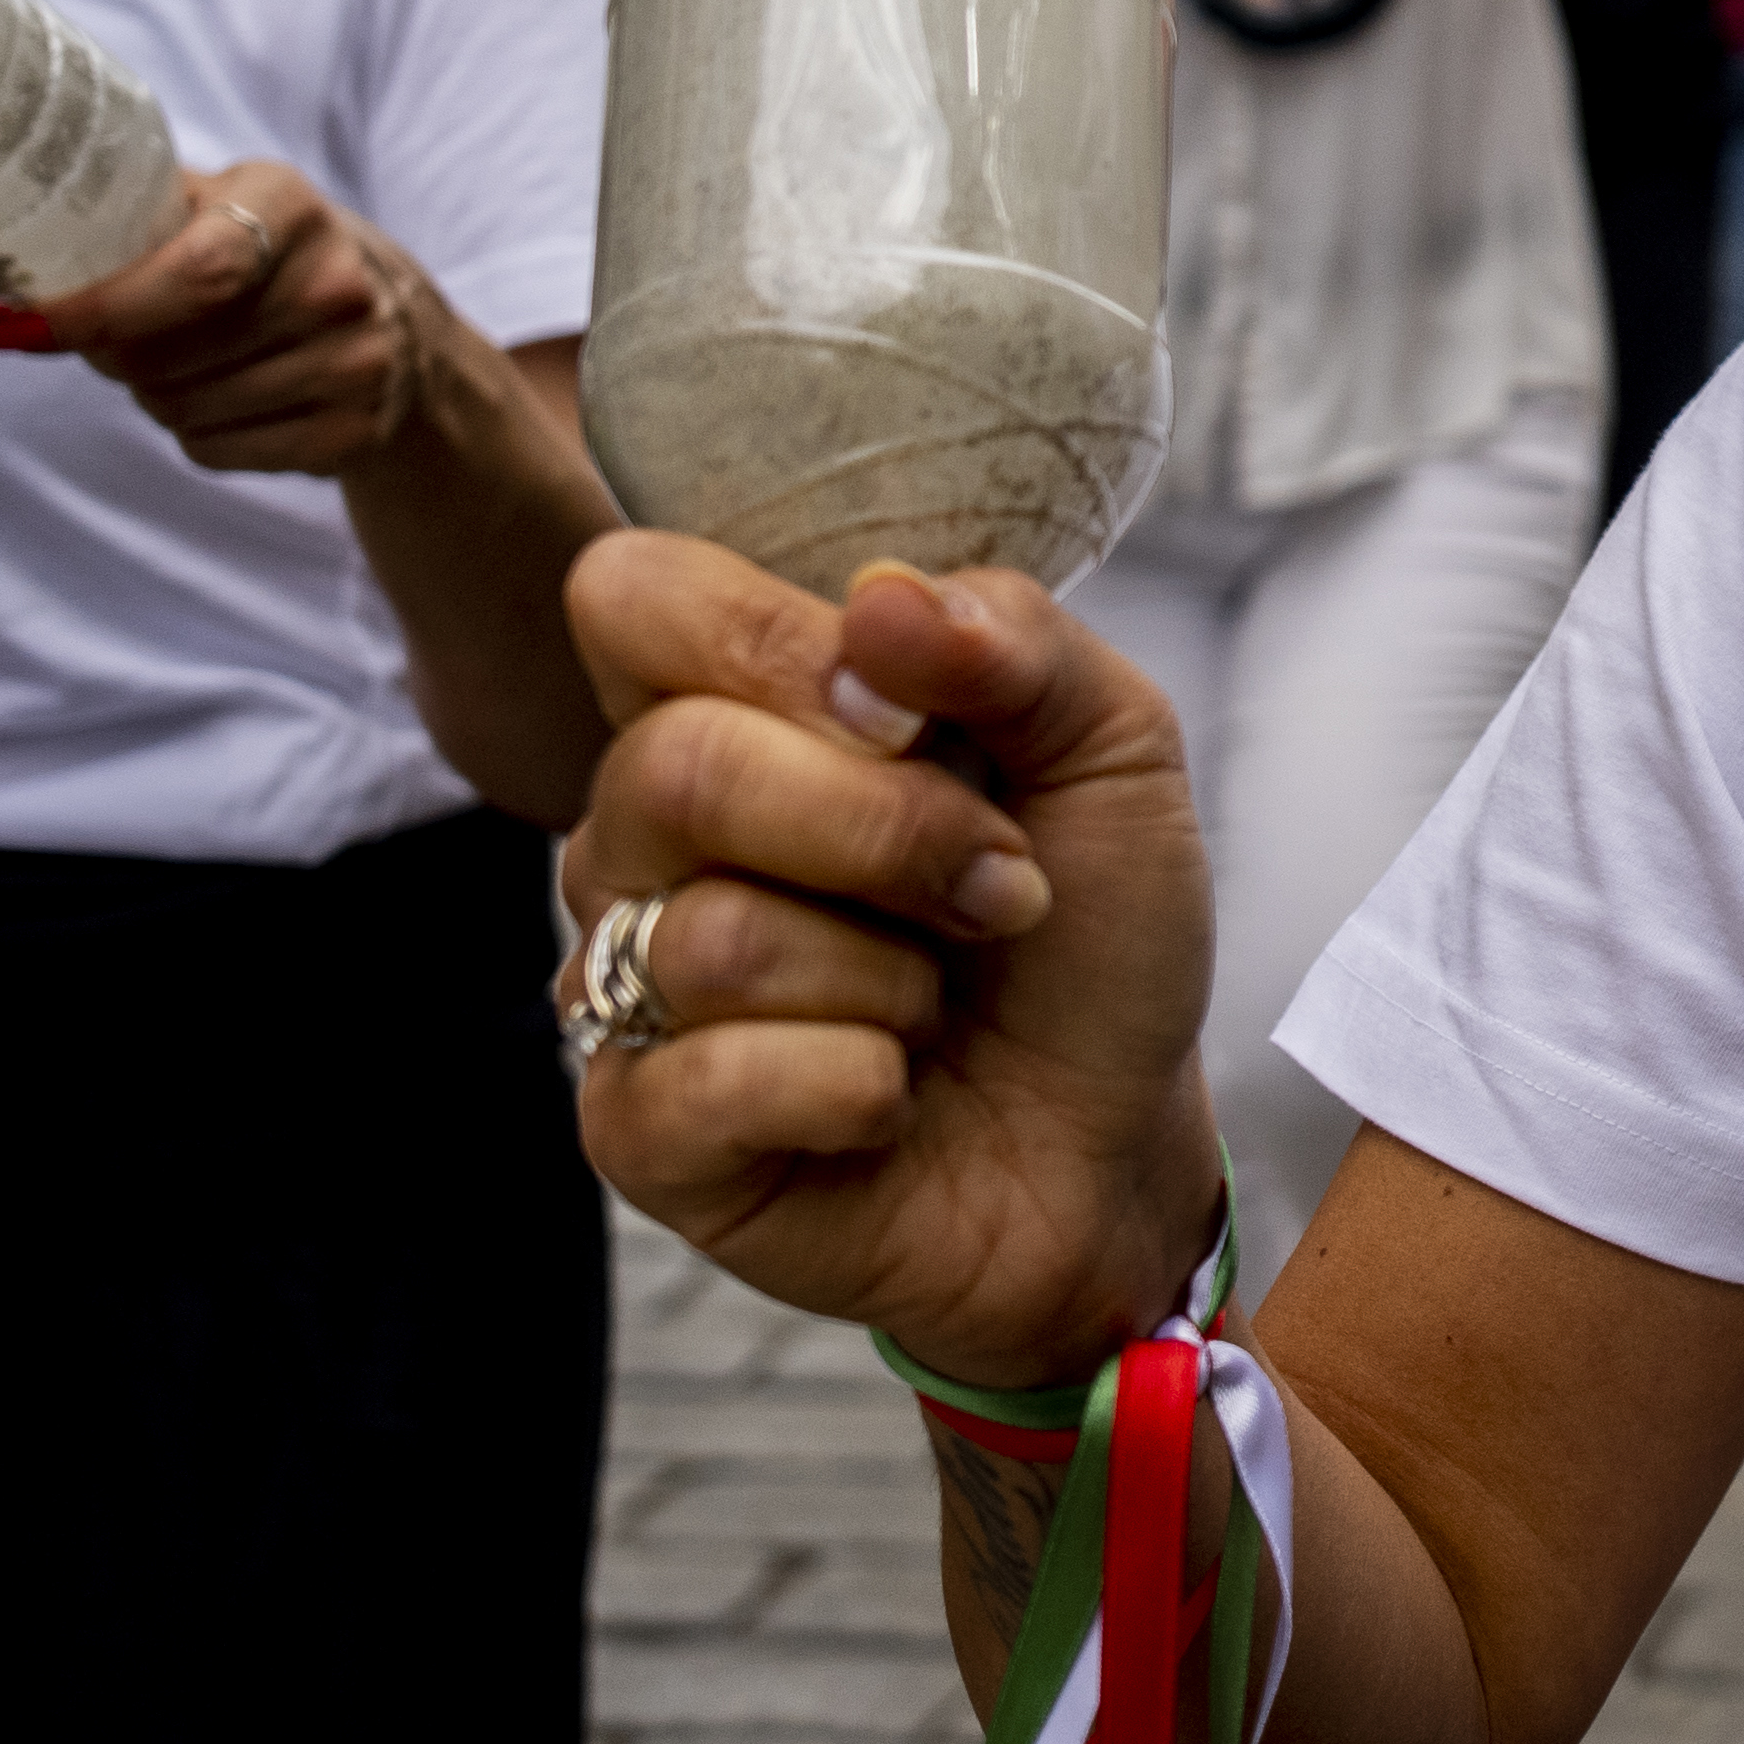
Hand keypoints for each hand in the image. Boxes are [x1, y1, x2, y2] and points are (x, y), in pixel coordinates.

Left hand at [0, 161, 431, 475]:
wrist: (400, 320)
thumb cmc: (269, 253)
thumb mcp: (218, 203)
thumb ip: (122, 222)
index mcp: (288, 205)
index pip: (186, 273)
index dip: (93, 309)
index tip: (14, 327)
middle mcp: (335, 284)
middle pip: (161, 356)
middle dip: (108, 354)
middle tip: (109, 338)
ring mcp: (354, 363)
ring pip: (178, 410)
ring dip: (152, 393)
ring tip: (183, 361)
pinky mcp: (352, 433)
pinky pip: (214, 452)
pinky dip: (197, 433)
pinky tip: (226, 397)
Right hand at [553, 542, 1224, 1388]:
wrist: (1115, 1145)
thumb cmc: (1086, 939)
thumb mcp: (1114, 753)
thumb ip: (1014, 643)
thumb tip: (877, 605)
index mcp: (731, 709)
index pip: (633, 597)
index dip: (769, 641)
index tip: (911, 717)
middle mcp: (646, 836)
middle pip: (673, 765)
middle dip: (889, 832)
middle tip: (998, 890)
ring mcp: (627, 983)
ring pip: (712, 935)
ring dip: (891, 976)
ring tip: (940, 1003)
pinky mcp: (638, 1130)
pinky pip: (708, 1081)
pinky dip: (856, 1087)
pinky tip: (889, 1095)